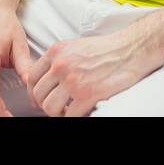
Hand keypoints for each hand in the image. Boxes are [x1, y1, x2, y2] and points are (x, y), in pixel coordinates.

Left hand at [26, 29, 158, 116]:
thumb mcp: (75, 47)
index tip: (38, 100)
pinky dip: (72, 118)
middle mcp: (61, 65)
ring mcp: (73, 80)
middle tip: (56, 108)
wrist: (131, 49)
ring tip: (68, 111)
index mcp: (56, 52)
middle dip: (45, 105)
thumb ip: (59, 60)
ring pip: (50, 108)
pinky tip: (80, 113)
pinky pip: (69, 116)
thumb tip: (49, 80)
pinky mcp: (87, 95)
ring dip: (58, 114)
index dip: (34, 93)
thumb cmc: (107, 49)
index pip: (32, 77)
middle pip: (38, 94)